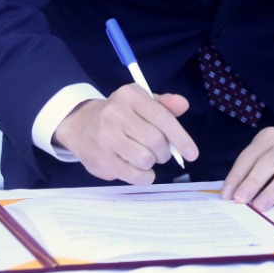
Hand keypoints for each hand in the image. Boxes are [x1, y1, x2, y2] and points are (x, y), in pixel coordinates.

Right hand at [53, 84, 198, 184]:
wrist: (81, 126)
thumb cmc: (120, 114)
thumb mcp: (141, 102)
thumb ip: (164, 105)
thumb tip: (183, 105)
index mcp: (130, 96)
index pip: (162, 118)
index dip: (181, 138)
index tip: (192, 154)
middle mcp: (115, 113)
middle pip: (156, 141)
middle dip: (165, 152)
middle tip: (161, 152)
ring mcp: (106, 138)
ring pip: (145, 159)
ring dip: (152, 163)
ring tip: (146, 157)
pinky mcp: (101, 159)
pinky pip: (134, 175)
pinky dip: (144, 177)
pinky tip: (140, 170)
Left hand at [221, 122, 273, 211]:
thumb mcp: (267, 150)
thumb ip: (252, 167)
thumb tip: (234, 192)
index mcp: (271, 136)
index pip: (250, 155)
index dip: (237, 175)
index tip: (227, 194)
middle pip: (269, 163)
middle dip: (252, 182)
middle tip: (240, 200)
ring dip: (271, 191)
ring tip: (258, 206)